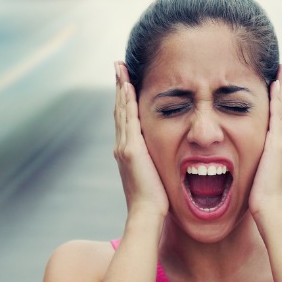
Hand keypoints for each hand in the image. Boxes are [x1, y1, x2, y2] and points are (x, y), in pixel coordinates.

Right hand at [113, 62, 168, 219]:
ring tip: (120, 68)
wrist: (147, 215)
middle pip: (119, 110)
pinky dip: (127, 102)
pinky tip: (128, 86)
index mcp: (128, 153)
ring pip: (121, 111)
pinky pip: (129, 120)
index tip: (125, 81)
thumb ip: (155, 164)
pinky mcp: (131, 150)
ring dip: (121, 88)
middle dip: (119, 87)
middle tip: (118, 66)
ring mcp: (124, 147)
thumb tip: (163, 160)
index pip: (126, 119)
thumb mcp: (155, 177)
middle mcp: (122, 147)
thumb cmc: (155, 202)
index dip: (125, 99)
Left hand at [249, 64, 281, 222]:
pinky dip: (279, 99)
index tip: (278, 85)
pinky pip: (279, 115)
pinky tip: (276, 84)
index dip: (280, 103)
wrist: (270, 211)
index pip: (279, 120)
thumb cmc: (260, 203)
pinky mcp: (279, 145)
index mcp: (278, 151)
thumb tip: (242, 168)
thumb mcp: (256, 179)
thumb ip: (254, 169)